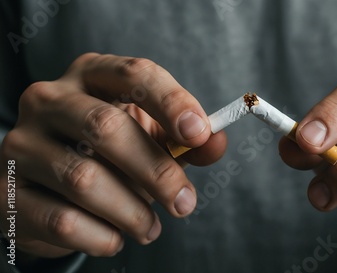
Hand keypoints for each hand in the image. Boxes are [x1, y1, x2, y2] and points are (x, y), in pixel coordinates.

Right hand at [0, 53, 225, 257]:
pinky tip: (114, 237)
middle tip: (184, 203)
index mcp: (90, 76)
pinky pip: (62, 220)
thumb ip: (184, 139)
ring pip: (84, 179)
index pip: (133, 74)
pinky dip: (101, 236)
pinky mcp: (5, 191)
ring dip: (131, 212)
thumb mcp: (150, 137)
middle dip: (156, 172)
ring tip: (150, 227)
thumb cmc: (107, 154)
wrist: (46, 186)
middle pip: (106, 127)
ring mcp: (20, 144)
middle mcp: (49, 100)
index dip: (171, 102)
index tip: (200, 134)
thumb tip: (216, 143)